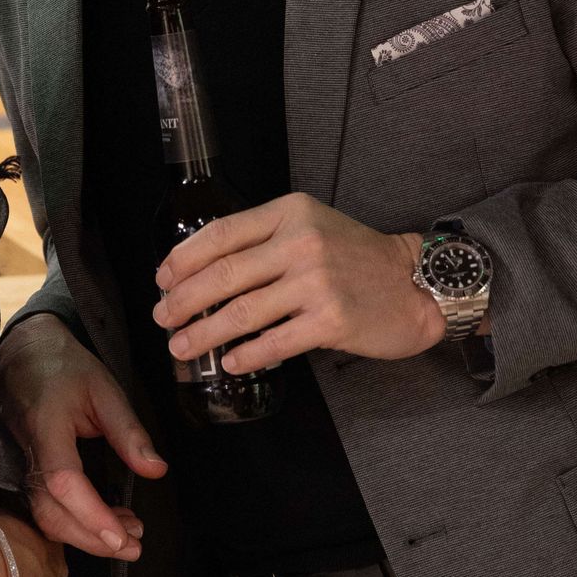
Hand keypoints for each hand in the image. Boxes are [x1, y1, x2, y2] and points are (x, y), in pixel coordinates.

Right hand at [0, 313, 165, 560]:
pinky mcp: (25, 471)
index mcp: (47, 427)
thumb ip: (129, 432)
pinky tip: (105, 522)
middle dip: (92, 538)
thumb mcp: (106, 389)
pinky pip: (45, 507)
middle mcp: (28, 453)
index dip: (92, 515)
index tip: (124, 538)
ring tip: (128, 534)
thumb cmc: (67, 367)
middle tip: (135, 546)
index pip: (65, 482)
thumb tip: (157, 471)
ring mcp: (22, 465)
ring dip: (86, 534)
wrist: (24, 353)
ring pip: (45, 516)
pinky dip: (74, 523)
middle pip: (50, 512)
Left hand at [154, 194, 447, 372]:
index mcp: (290, 213)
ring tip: (183, 347)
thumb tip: (203, 272)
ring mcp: (316, 282)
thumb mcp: (312, 227)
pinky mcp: (331, 320)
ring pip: (242, 312)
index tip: (162, 280)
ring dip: (204, 334)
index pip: (221, 234)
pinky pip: (274, 342)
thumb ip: (265, 241)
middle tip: (163, 319)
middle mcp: (301, 242)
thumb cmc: (357, 258)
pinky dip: (247, 356)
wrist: (415, 285)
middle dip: (183, 301)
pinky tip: (231, 363)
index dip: (183, 259)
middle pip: (223, 275)